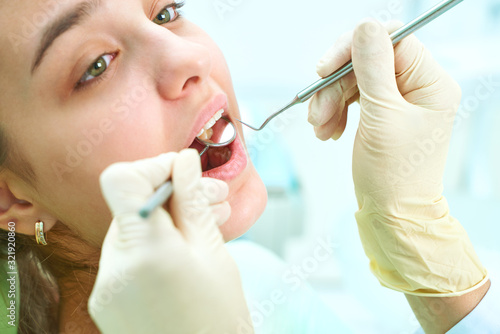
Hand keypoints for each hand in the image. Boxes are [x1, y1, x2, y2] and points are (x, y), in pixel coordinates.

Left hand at [88, 149, 251, 333]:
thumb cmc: (221, 320)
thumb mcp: (214, 254)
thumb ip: (193, 203)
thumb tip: (184, 161)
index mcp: (146, 253)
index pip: (122, 180)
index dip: (154, 166)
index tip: (185, 171)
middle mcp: (114, 269)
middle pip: (131, 205)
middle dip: (173, 193)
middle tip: (214, 196)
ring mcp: (106, 287)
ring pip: (132, 229)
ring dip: (168, 219)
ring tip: (209, 221)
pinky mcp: (107, 299)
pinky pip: (128, 255)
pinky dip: (156, 244)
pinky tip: (188, 249)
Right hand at [308, 20, 487, 295]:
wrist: (393, 217)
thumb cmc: (393, 175)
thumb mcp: (380, 116)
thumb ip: (372, 67)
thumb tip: (364, 27)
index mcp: (431, 83)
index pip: (392, 41)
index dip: (353, 50)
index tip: (323, 69)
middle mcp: (419, 88)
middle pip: (369, 60)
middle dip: (336, 84)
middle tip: (317, 110)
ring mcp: (400, 102)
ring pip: (356, 80)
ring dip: (330, 101)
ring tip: (320, 127)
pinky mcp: (383, 115)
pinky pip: (353, 98)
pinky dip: (335, 111)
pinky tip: (328, 131)